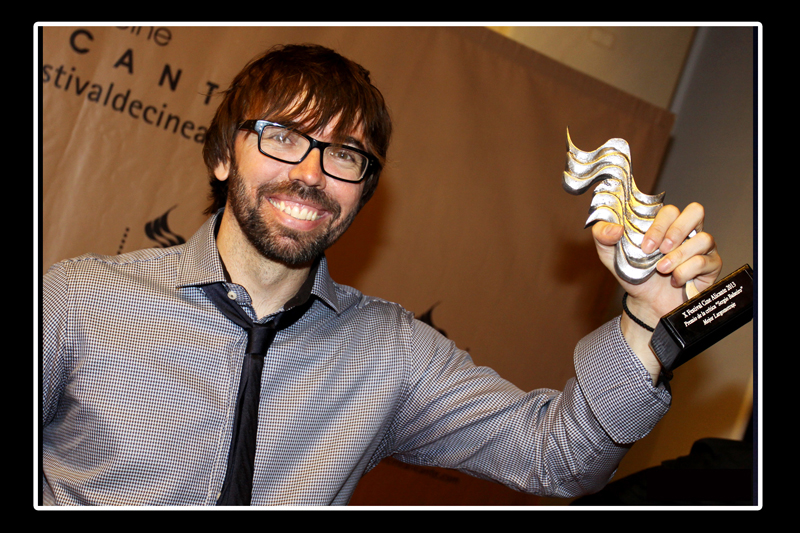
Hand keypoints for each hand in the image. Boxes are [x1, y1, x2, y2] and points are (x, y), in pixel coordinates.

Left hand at [592, 202, 721, 377]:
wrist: (646, 303)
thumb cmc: (633, 273)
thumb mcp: (610, 254)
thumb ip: (602, 235)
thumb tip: (614, 228)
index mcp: (663, 223)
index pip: (670, 210)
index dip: (659, 226)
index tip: (645, 246)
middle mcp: (685, 231)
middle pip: (695, 211)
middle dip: (676, 232)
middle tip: (660, 251)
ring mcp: (701, 247)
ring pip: (704, 238)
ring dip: (679, 256)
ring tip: (662, 270)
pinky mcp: (711, 265)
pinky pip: (706, 261)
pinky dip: (686, 272)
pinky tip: (675, 280)